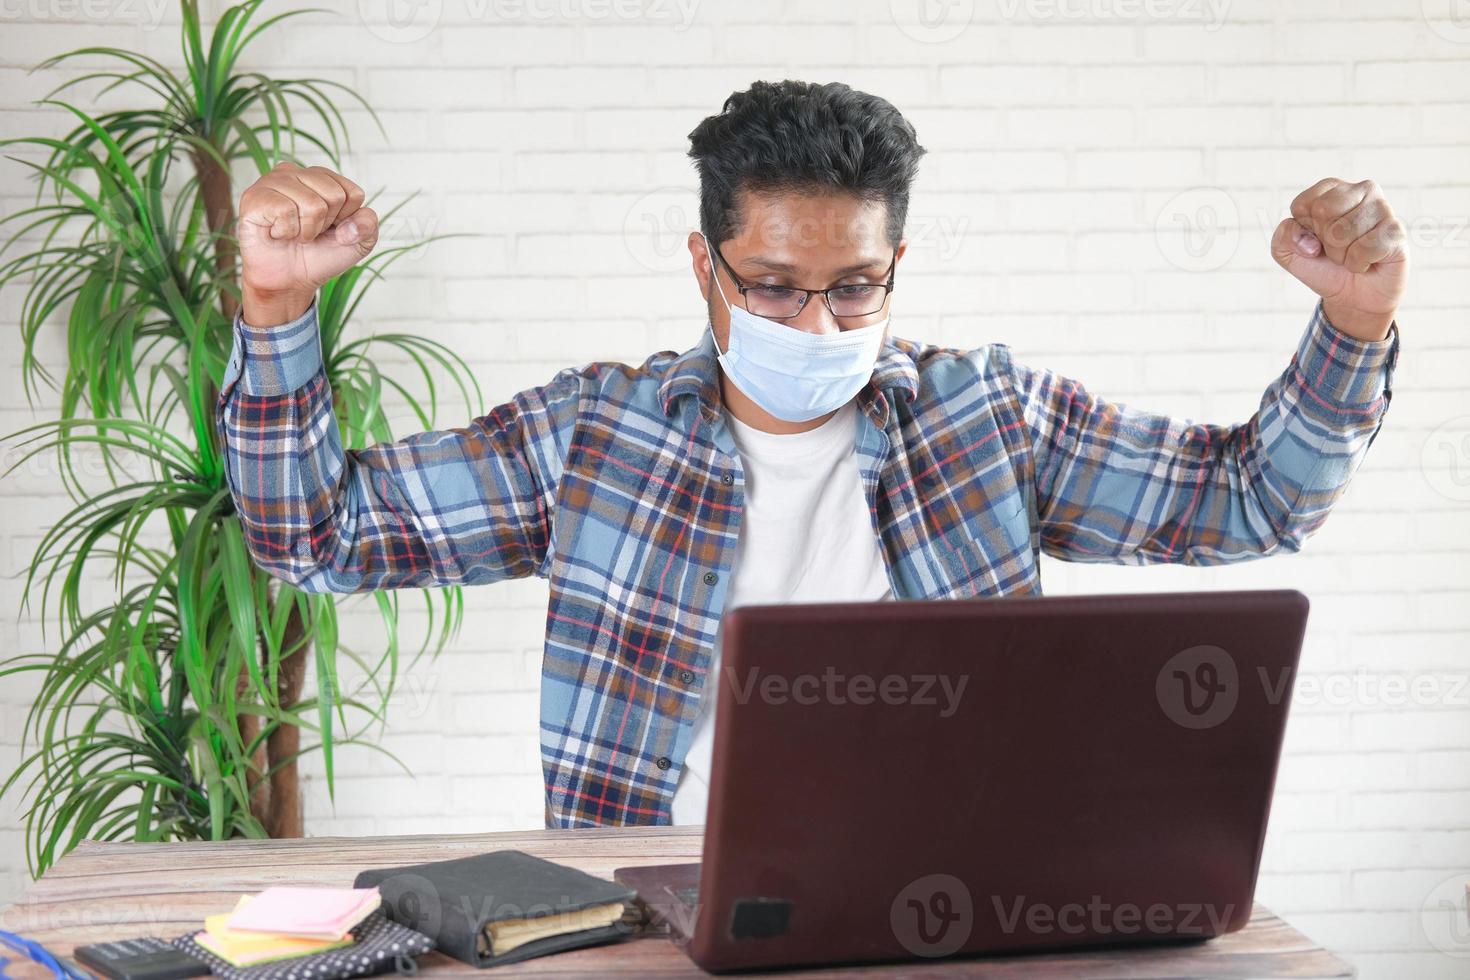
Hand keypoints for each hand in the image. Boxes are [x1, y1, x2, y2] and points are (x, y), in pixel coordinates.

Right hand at [238, 162, 378, 325]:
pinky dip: (287, 232)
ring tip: (293, 233)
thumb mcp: (358, 243)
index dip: (346, 220)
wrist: (290, 281)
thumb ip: (369, 226)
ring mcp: (271, 181)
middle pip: (334, 196)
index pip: (353, 193)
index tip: (329, 228)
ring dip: (306, 231)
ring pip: (312, 205)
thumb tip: (353, 223)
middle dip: (326, 225)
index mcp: (321, 177)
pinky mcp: (253, 197)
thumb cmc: (319, 255)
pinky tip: (276, 233)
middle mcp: (295, 172)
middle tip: (308, 232)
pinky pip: (286, 211)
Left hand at [1271, 178, 1407, 341]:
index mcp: (1331, 189)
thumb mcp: (1289, 253)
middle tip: (1336, 249)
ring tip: (1352, 255)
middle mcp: (1361, 190)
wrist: (1351, 296)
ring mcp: (1383, 208)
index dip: (1304, 231)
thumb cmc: (1322, 265)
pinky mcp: (1396, 231)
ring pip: (1343, 231)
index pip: (1302, 204)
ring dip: (1341, 254)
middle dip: (1324, 241)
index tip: (1315, 239)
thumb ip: (1283, 237)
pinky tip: (1367, 262)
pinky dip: (1358, 263)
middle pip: (1324, 211)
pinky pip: (1364, 248)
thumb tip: (1307, 238)